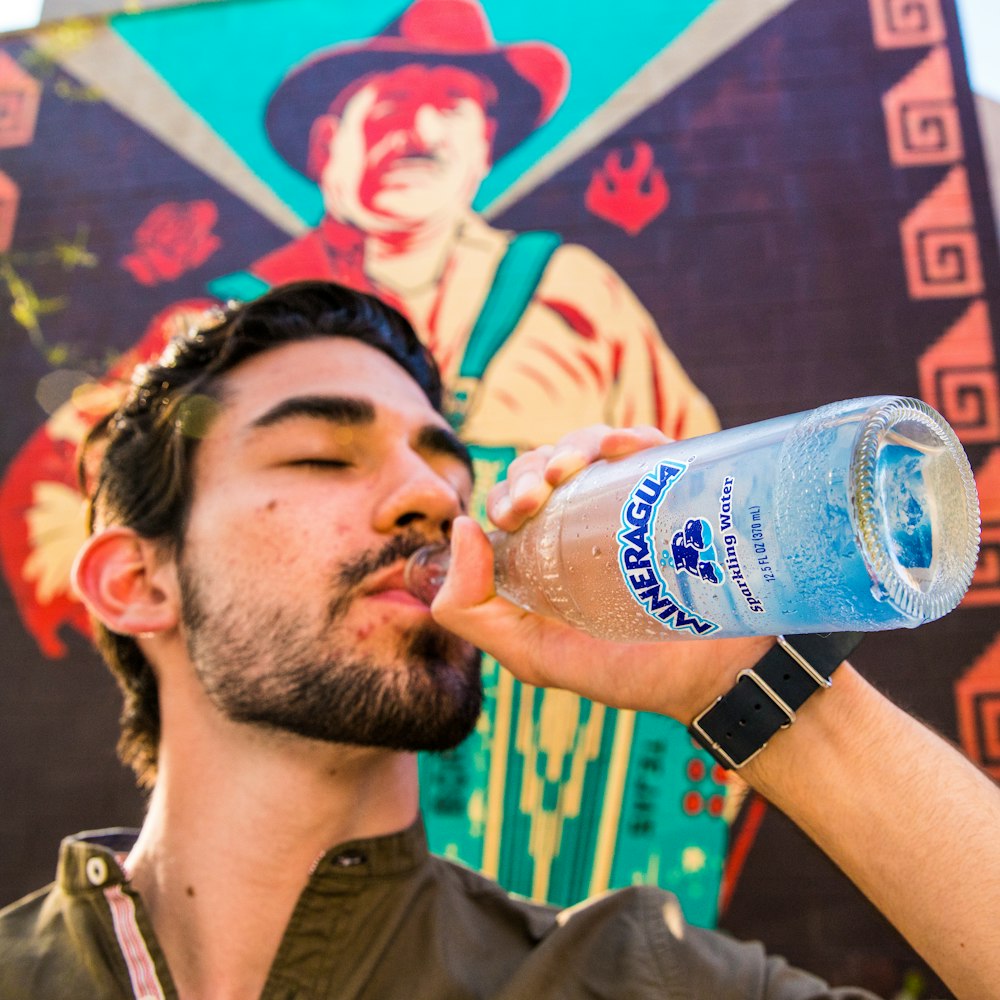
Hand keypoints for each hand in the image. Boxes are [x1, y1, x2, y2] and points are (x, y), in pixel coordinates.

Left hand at [431, 425, 773, 722]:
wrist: (716, 679)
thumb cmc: (627, 674)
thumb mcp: (531, 656)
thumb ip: (473, 610)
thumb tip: (460, 526)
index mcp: (547, 554)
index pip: (515, 500)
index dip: (505, 493)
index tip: (514, 512)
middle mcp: (585, 524)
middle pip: (546, 467)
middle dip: (531, 469)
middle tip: (537, 494)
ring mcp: (632, 506)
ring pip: (590, 448)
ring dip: (573, 445)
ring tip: (571, 467)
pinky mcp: (675, 495)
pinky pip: (649, 448)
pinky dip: (630, 435)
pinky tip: (623, 445)